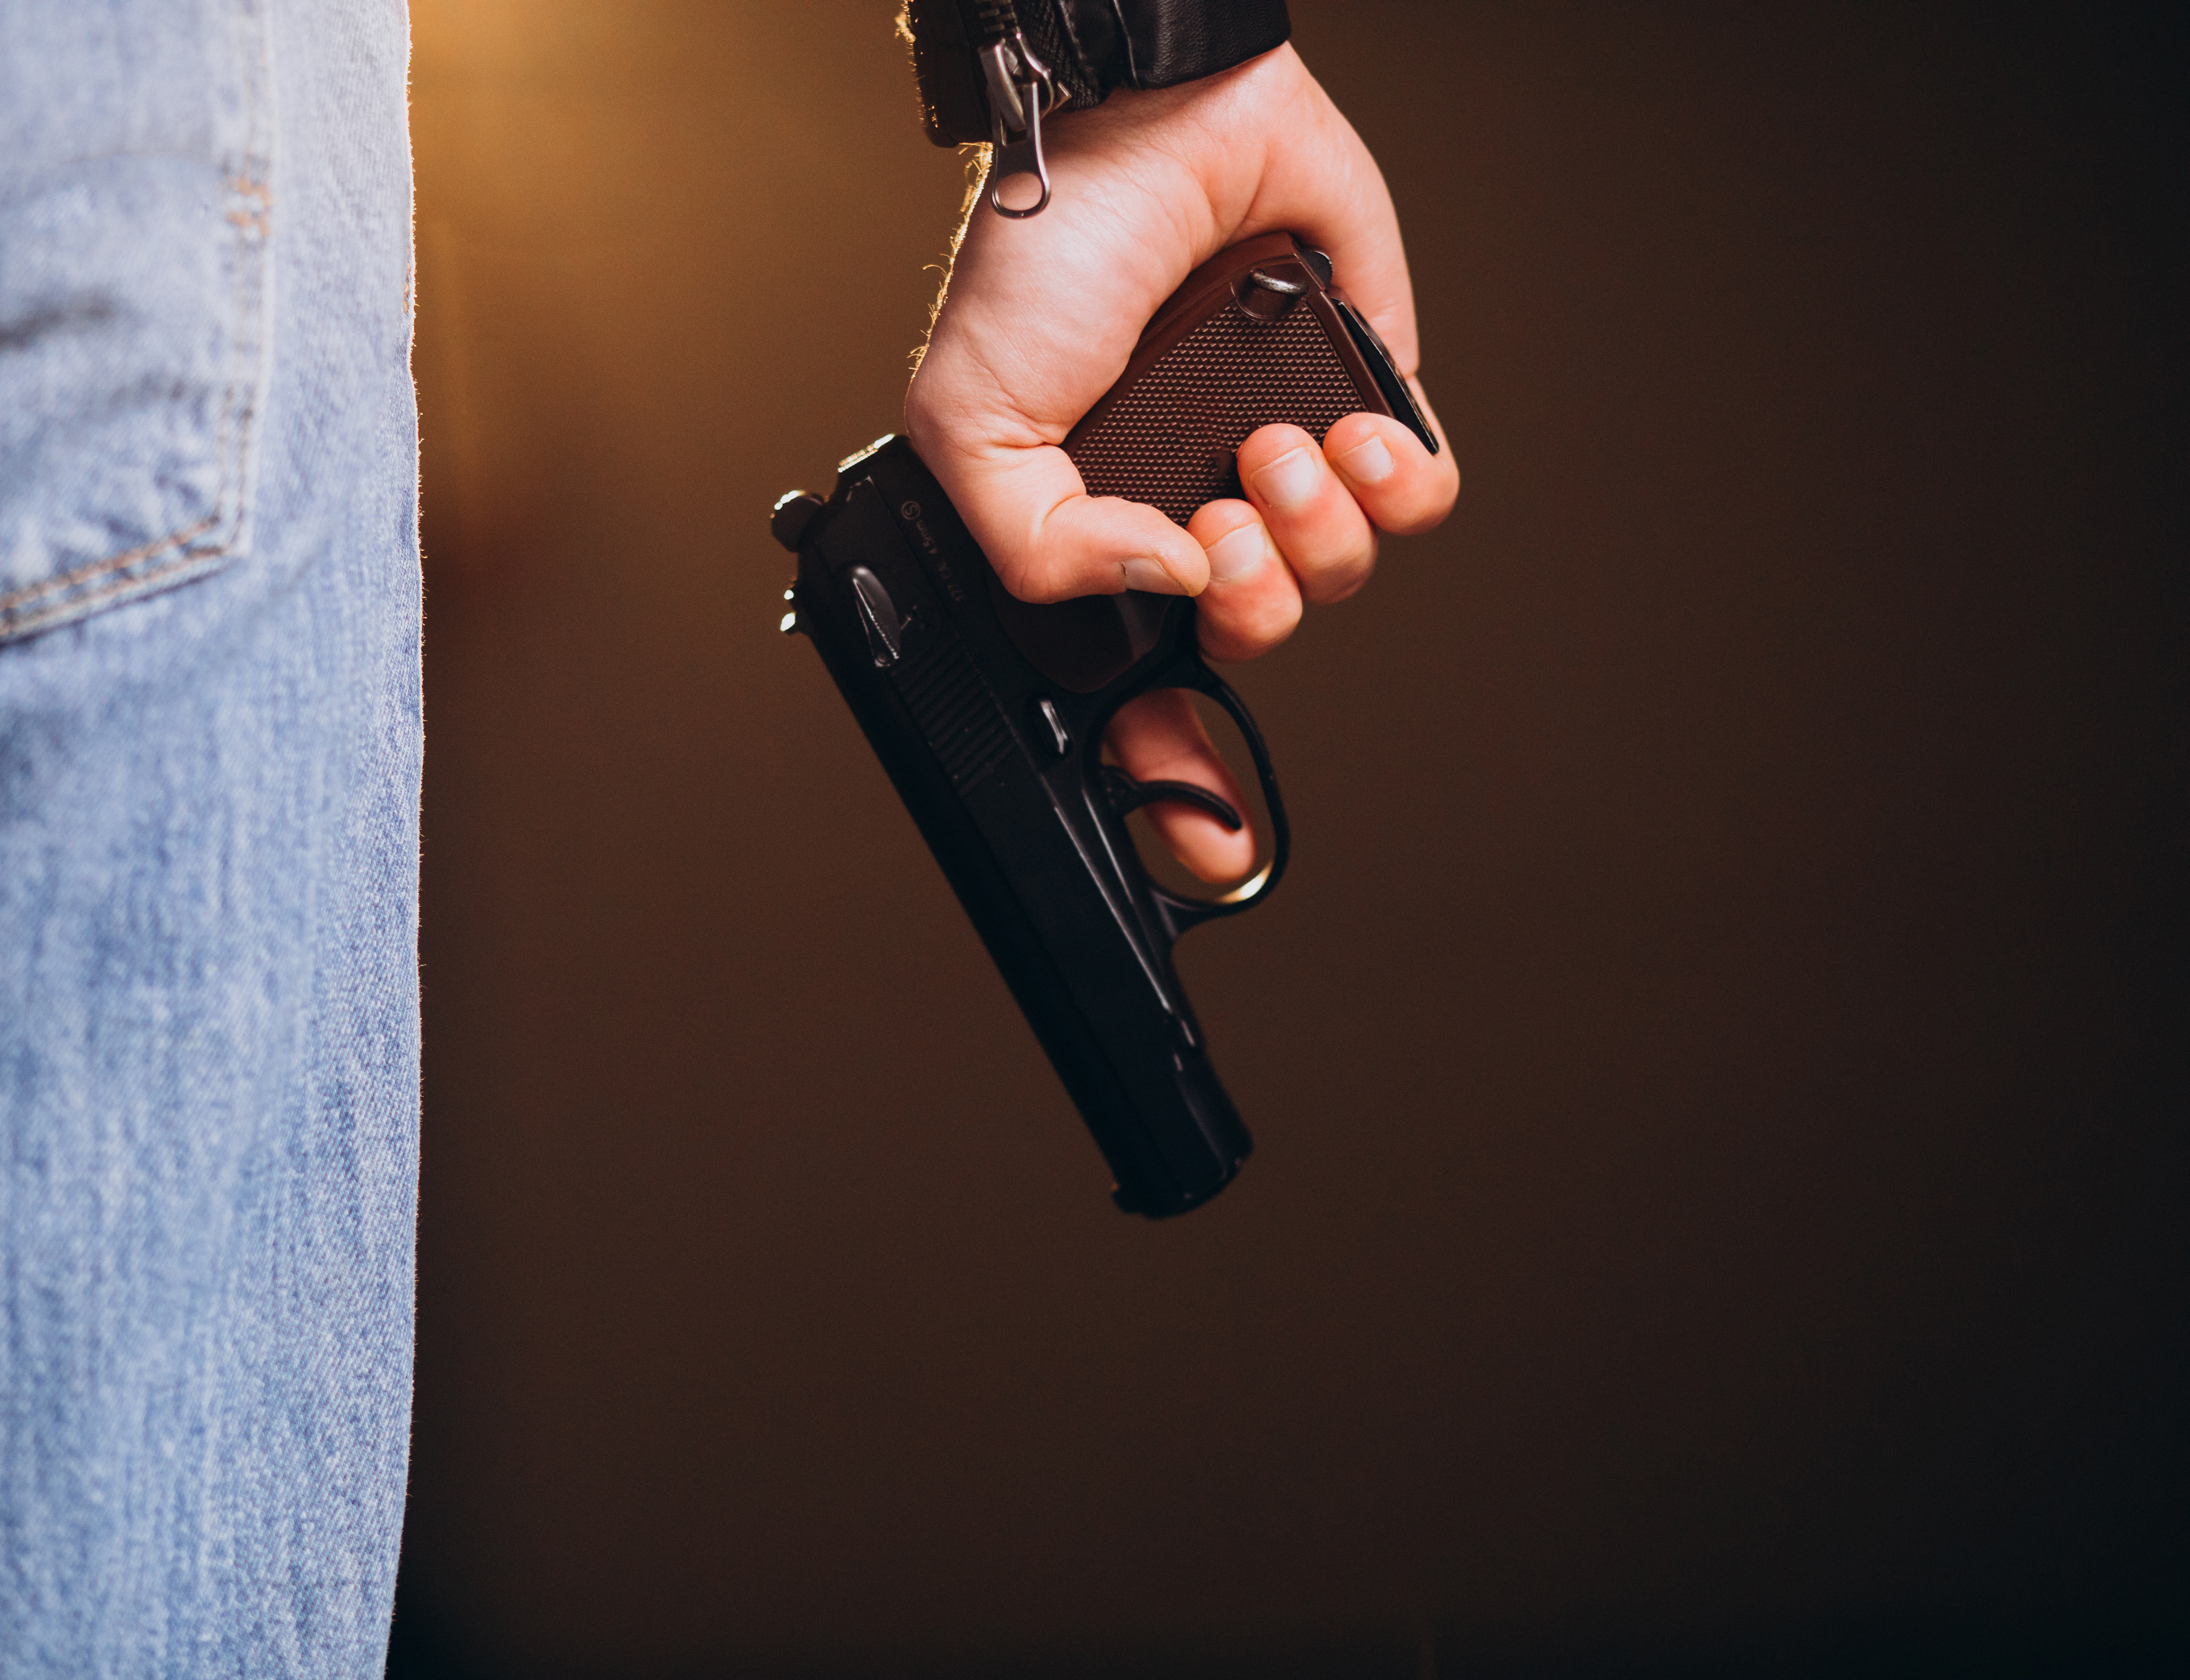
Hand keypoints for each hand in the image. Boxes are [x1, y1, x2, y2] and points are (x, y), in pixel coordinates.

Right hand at [904, 43, 1458, 883]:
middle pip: (1258, 644)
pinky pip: (1419, 503)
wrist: (1155, 122)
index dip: (1172, 783)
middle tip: (1221, 525)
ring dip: (1317, 528)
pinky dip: (1397, 484)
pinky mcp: (1367, 400)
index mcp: (1097, 540)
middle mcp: (1190, 512)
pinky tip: (1347, 429)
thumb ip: (1037, 550)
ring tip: (1272, 448)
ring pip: (1343, 578)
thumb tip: (1168, 589)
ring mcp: (1281, 460)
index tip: (1205, 847)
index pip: (1139, 696)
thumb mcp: (969, 419)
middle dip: (1255, 604)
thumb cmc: (1046, 254)